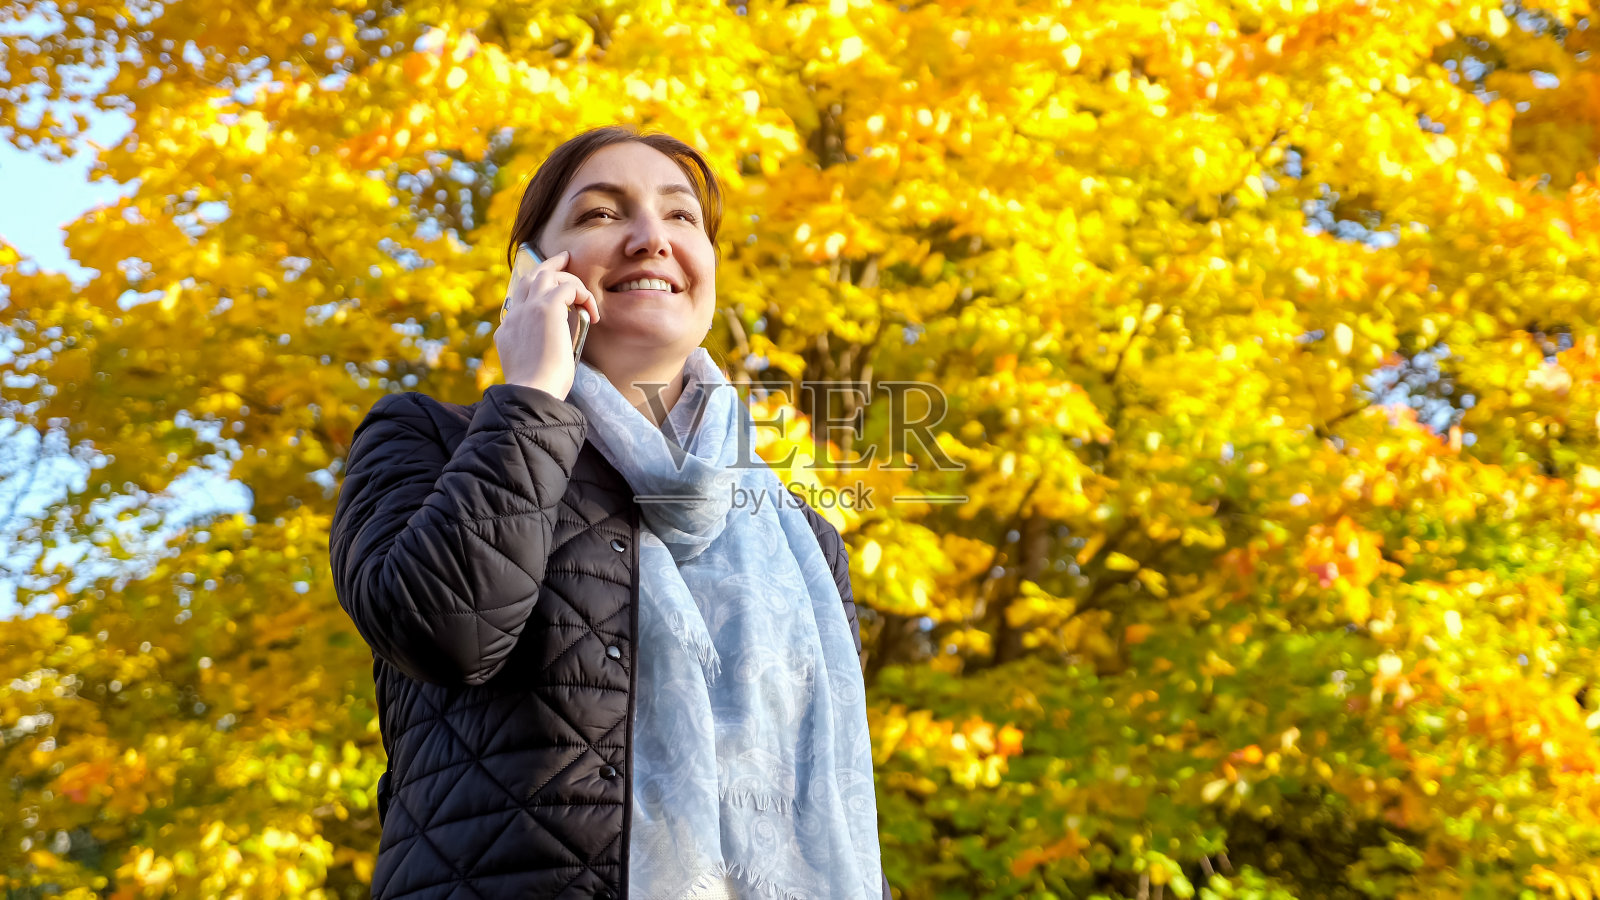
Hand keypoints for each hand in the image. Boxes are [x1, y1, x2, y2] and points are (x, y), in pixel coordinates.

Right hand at [496, 250, 600, 398]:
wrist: (532, 391)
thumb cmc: (539, 389)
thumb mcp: (532, 367)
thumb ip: (537, 352)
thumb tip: (552, 349)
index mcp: (507, 330)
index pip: (519, 300)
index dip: (536, 292)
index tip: (553, 294)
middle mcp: (515, 315)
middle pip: (529, 278)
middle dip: (548, 265)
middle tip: (565, 258)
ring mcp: (528, 309)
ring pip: (547, 275)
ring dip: (569, 279)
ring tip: (585, 292)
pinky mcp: (546, 308)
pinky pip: (568, 287)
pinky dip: (583, 294)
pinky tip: (592, 312)